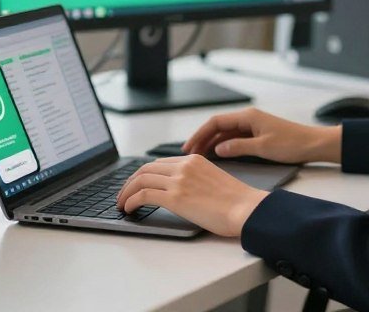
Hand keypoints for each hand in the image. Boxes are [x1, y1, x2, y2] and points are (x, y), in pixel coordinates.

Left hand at [116, 155, 267, 236]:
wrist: (246, 209)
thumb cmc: (237, 202)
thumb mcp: (214, 180)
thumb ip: (195, 180)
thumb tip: (182, 192)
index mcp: (194, 160)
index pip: (160, 163)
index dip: (144, 174)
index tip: (136, 184)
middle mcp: (184, 166)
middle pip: (146, 169)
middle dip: (130, 182)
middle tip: (123, 194)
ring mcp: (179, 180)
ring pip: (141, 180)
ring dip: (126, 192)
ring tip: (121, 203)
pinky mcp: (175, 197)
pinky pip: (143, 195)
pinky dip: (131, 201)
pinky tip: (128, 209)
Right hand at [183, 107, 341, 163]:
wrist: (313, 144)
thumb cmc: (292, 143)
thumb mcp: (263, 147)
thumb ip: (238, 147)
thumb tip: (218, 149)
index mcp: (248, 116)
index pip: (216, 122)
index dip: (200, 133)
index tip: (189, 146)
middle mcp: (248, 118)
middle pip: (218, 126)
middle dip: (202, 138)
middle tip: (188, 153)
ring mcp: (252, 126)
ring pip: (225, 133)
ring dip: (211, 143)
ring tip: (198, 156)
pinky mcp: (257, 134)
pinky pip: (234, 138)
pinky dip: (223, 145)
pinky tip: (217, 154)